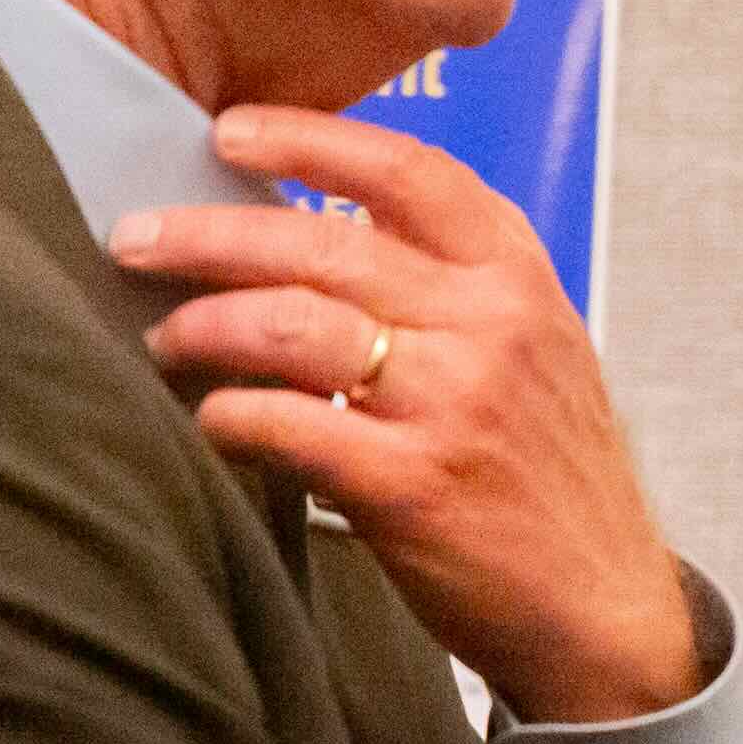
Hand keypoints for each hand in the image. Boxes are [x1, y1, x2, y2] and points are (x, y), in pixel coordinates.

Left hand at [113, 108, 700, 724]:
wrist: (607, 610)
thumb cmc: (548, 479)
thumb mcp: (535, 353)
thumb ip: (450, 288)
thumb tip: (313, 234)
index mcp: (520, 279)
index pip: (409, 171)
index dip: (309, 139)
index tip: (230, 132)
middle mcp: (493, 327)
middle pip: (323, 244)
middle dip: (207, 233)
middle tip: (135, 238)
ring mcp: (455, 406)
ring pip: (292, 327)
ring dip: (205, 325)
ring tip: (164, 337)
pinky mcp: (414, 488)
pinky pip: (287, 426)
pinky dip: (228, 415)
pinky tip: (207, 419)